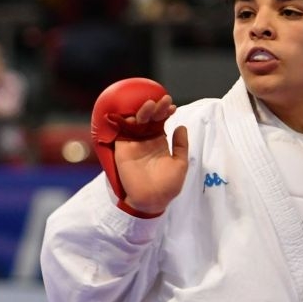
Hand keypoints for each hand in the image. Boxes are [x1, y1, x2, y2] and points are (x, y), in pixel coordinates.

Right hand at [111, 95, 188, 214]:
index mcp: (159, 142)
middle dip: (156, 108)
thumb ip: (181, 145)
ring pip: (136, 121)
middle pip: (149, 118)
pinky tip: (131, 114)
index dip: (166, 112)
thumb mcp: (180, 164)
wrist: (151, 201)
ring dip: (142, 111)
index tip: (172, 107)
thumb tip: (181, 126)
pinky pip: (121, 132)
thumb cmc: (168, 186)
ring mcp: (133, 143)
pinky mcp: (122, 148)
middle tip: (163, 100)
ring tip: (150, 104)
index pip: (161, 121)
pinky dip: (123, 121)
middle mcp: (146, 140)